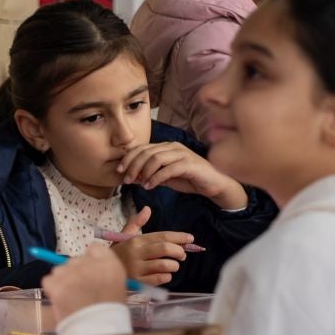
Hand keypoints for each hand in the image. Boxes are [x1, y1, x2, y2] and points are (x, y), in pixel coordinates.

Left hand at [43, 245, 128, 326]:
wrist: (96, 329)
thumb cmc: (111, 312)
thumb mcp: (117, 287)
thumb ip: (105, 273)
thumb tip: (92, 271)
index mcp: (108, 263)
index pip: (95, 248)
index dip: (91, 260)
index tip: (92, 272)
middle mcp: (87, 262)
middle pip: (75, 260)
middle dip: (76, 272)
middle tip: (81, 290)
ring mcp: (69, 271)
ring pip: (60, 269)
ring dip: (63, 280)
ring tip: (71, 298)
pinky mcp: (54, 283)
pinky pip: (49, 280)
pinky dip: (52, 289)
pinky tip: (61, 300)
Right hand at [104, 205, 188, 286]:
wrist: (102, 272)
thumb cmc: (117, 254)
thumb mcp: (123, 236)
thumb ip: (136, 222)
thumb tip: (147, 208)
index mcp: (135, 240)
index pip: (162, 236)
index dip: (179, 237)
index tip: (190, 238)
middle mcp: (136, 254)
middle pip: (165, 249)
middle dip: (179, 251)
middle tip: (182, 254)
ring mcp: (138, 269)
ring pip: (165, 265)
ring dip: (174, 265)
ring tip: (173, 265)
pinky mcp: (139, 283)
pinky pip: (161, 279)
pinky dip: (167, 276)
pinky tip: (164, 274)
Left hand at [117, 141, 247, 209]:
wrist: (214, 184)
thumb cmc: (189, 179)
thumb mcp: (166, 177)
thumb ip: (150, 175)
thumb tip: (132, 177)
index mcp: (166, 147)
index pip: (142, 148)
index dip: (129, 158)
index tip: (119, 170)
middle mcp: (172, 147)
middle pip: (146, 152)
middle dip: (133, 165)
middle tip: (126, 179)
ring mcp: (181, 154)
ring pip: (155, 159)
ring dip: (143, 172)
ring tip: (138, 183)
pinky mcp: (189, 164)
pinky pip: (168, 169)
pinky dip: (156, 178)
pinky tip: (150, 186)